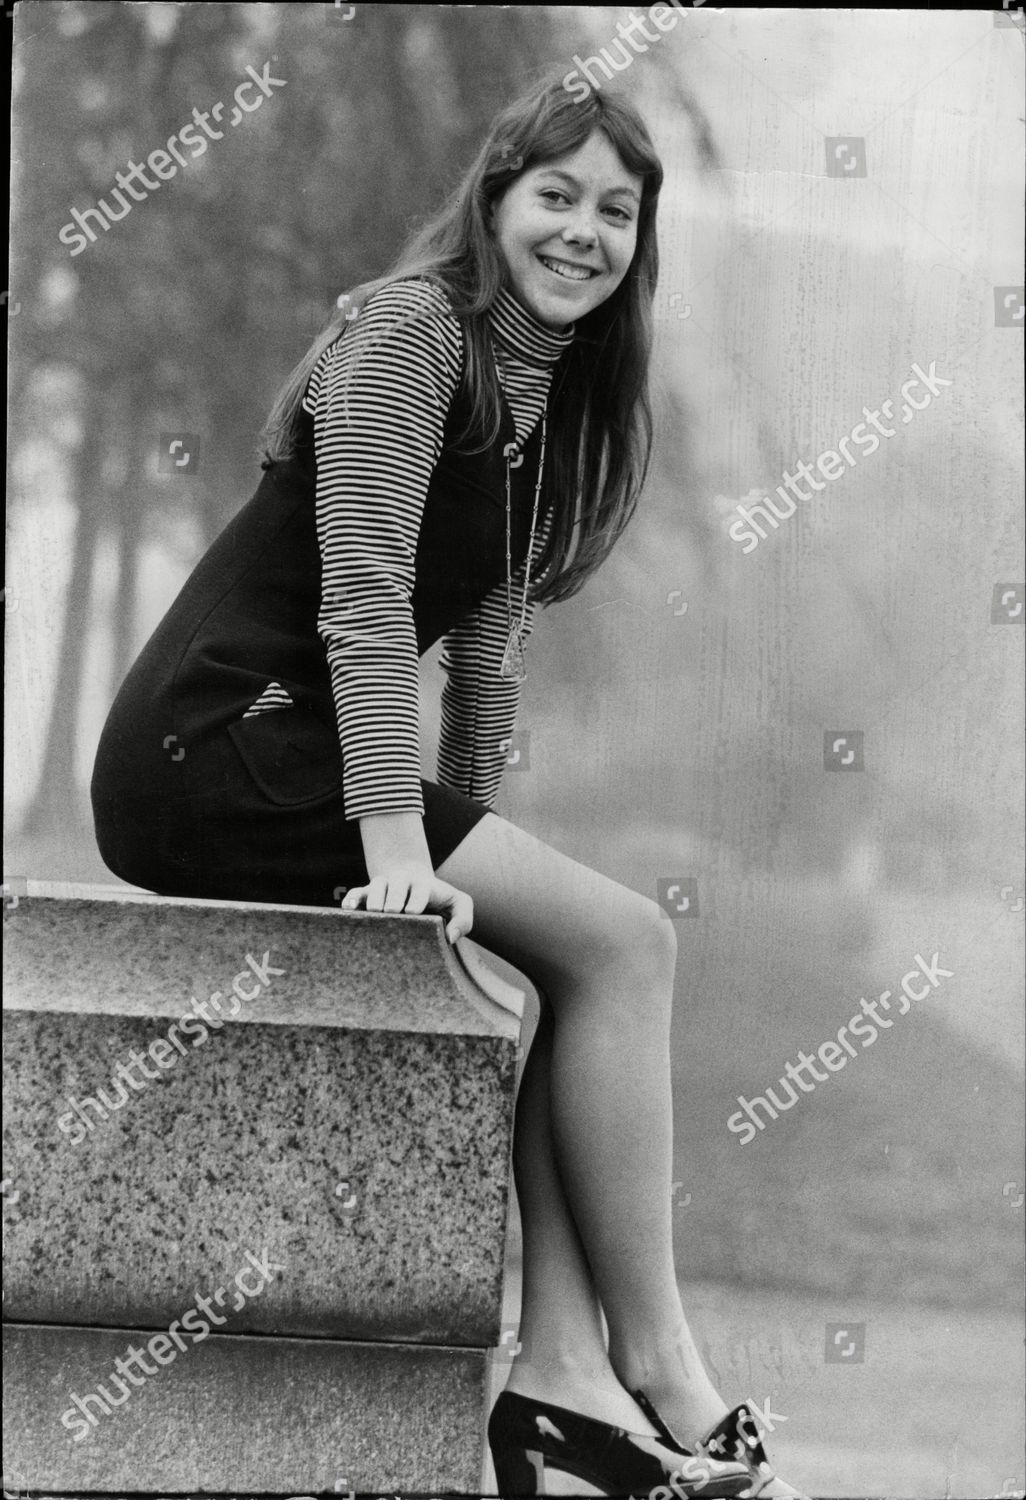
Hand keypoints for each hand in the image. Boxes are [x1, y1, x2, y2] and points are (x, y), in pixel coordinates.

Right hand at [340, 865, 473, 944]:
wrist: (416, 881)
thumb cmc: (439, 900)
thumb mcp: (458, 905)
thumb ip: (463, 920)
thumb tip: (450, 938)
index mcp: (424, 885)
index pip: (421, 890)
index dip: (416, 899)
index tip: (412, 912)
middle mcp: (403, 882)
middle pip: (396, 885)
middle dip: (395, 898)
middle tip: (392, 913)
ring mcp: (384, 885)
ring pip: (376, 886)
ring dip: (374, 899)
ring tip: (374, 914)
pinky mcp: (368, 892)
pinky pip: (356, 892)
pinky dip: (351, 899)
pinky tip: (348, 909)